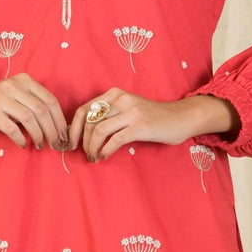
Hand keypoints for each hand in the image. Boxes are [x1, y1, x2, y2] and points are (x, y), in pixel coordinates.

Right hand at [0, 73, 68, 149]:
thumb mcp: (14, 96)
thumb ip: (32, 103)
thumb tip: (55, 126)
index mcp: (24, 80)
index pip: (50, 99)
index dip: (60, 119)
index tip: (65, 134)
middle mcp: (14, 85)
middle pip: (42, 110)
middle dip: (53, 130)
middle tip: (56, 144)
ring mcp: (1, 97)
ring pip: (29, 118)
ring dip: (38, 135)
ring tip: (40, 145)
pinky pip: (12, 127)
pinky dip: (21, 138)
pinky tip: (23, 144)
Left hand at [67, 89, 191, 160]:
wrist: (181, 117)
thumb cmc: (152, 116)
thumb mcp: (127, 108)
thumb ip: (109, 115)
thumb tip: (83, 132)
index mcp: (114, 93)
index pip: (84, 110)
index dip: (74, 129)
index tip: (71, 143)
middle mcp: (121, 99)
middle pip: (90, 122)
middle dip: (83, 142)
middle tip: (86, 155)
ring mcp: (131, 112)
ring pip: (99, 131)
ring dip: (92, 148)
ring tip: (94, 157)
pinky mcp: (140, 126)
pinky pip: (115, 140)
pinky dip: (105, 151)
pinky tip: (105, 156)